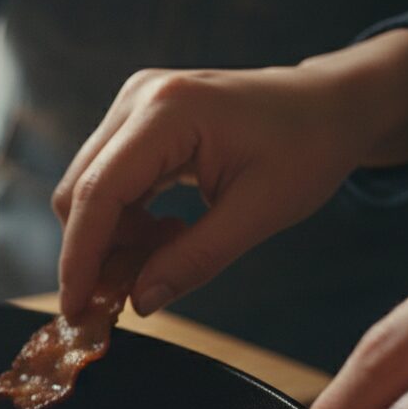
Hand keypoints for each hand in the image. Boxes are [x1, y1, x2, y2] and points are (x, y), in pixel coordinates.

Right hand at [53, 29, 407, 318]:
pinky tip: (165, 233)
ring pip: (88, 189)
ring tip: (166, 253)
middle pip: (81, 191)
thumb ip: (195, 259)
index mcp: (168, 112)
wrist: (331, 104)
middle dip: (95, 251)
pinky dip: (125, 219)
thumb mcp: (261, 213)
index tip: (76, 309)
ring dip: (113, 237)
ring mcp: (134, 104)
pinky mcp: (136, 119)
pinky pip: (108, 180)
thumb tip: (139, 303)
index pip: (98, 192)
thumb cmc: (310, 148)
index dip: (80, 257)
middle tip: (129, 294)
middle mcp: (138, 99)